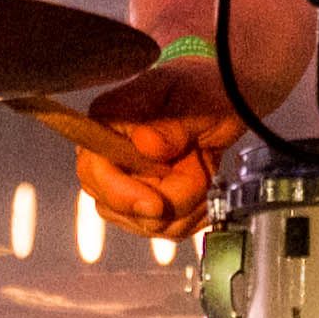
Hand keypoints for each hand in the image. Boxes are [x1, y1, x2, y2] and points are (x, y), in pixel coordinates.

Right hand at [80, 53, 249, 240]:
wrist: (226, 102)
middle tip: (197, 168)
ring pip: (147, 223)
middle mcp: (110, 157)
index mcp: (107, 123)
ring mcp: (128, 183)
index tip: (156, 203)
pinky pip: (167, 229)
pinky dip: (194, 213)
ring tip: (204, 169)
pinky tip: (206, 186)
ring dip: (187, 203)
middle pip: (116, 207)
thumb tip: (145, 143)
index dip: (120, 194)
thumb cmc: (202, 89)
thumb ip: (168, 122)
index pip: (92, 171)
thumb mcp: (191, 99)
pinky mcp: (150, 203)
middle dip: (166, 199)